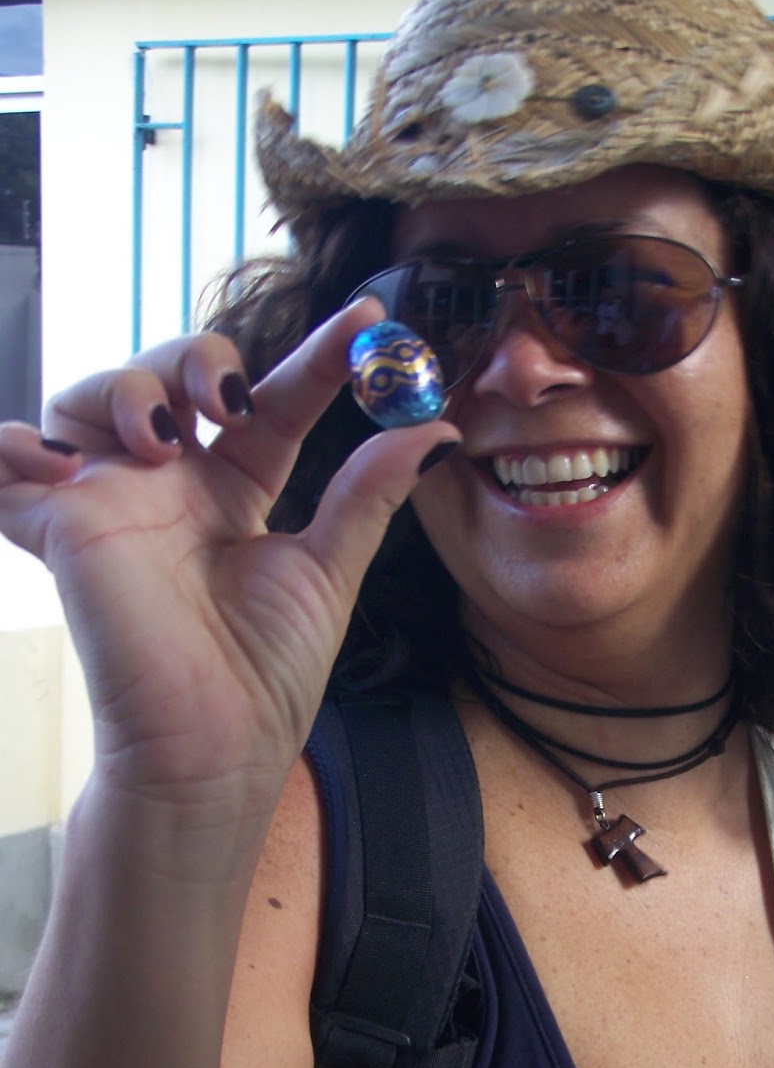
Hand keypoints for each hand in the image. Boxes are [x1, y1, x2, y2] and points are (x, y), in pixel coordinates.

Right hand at [0, 301, 459, 830]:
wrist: (213, 745)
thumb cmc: (268, 673)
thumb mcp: (330, 569)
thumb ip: (369, 492)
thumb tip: (436, 430)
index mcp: (236, 492)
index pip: (272, 402)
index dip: (316, 358)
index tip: (367, 322)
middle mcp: (171, 486)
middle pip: (171, 373)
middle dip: (199, 358)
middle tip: (230, 399)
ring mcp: (111, 500)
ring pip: (94, 392)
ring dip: (124, 386)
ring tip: (160, 438)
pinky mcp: (59, 526)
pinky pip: (8, 465)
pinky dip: (11, 445)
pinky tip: (51, 457)